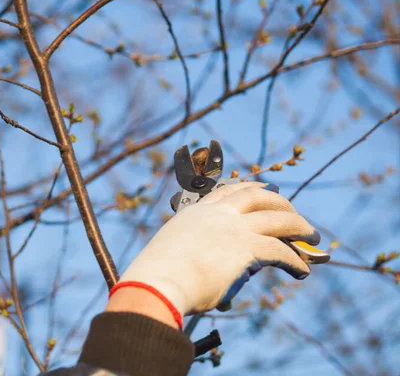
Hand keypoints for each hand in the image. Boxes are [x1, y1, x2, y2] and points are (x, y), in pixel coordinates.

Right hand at [117, 181, 320, 316]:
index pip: (230, 191)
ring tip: (312, 237)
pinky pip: (281, 250)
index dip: (253, 188)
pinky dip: (295, 260)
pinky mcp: (247, 248)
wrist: (158, 282)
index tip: (267, 188)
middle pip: (260, 197)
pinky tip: (302, 270)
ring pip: (278, 219)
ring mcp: (234, 228)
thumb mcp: (177, 252)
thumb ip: (199, 255)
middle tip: (296, 216)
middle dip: (283, 204)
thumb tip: (221, 283)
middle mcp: (218, 214)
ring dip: (299, 227)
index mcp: (197, 211)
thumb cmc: (159, 276)